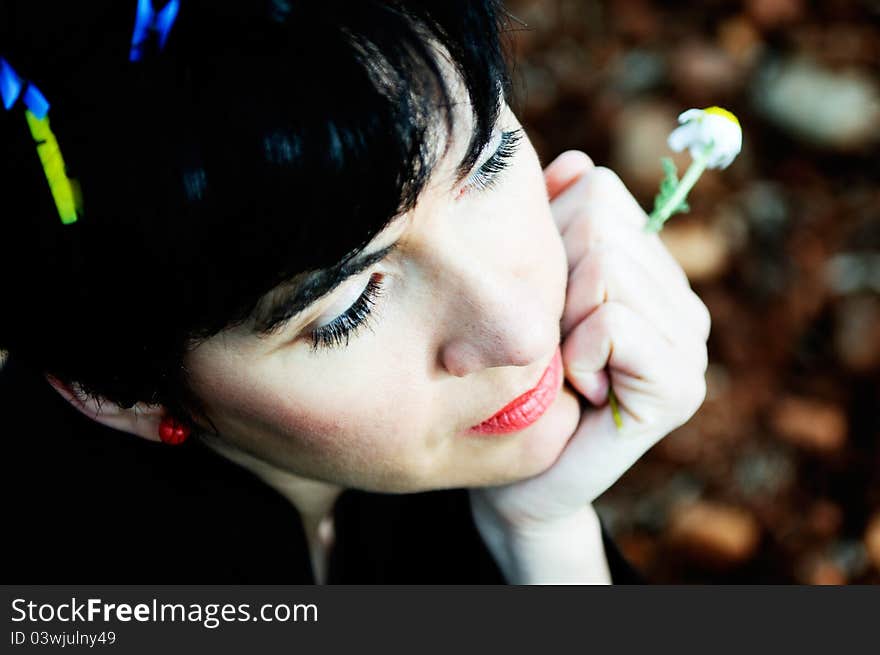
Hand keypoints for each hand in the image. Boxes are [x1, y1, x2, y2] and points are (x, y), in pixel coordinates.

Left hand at [471, 151, 710, 536]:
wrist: (520, 478)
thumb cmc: (514, 380)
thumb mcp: (524, 291)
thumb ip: (550, 225)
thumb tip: (574, 162)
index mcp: (648, 268)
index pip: (597, 190)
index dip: (547, 237)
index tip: (538, 300)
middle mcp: (681, 298)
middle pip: (601, 224)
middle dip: (552, 281)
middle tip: (550, 340)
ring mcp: (690, 341)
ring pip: (607, 267)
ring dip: (560, 322)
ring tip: (564, 366)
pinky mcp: (681, 386)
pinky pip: (614, 322)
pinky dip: (577, 354)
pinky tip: (579, 389)